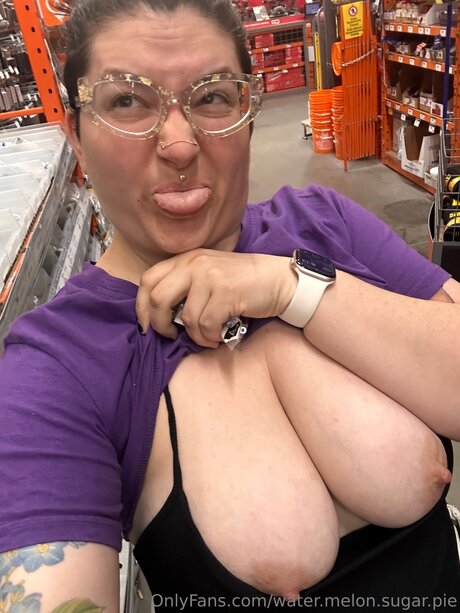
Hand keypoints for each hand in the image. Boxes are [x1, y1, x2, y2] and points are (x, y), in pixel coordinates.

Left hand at [136, 249, 295, 346]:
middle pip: (157, 298)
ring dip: (194, 336)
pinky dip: (209, 339)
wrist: (278, 280)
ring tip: (207, 338)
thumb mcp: (209, 274)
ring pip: (186, 318)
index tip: (147, 325)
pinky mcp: (226, 292)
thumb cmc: (242, 283)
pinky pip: (206, 325)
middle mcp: (194, 264)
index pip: (148, 279)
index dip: (141, 306)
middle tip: (171, 335)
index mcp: (186, 258)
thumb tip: (160, 316)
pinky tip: (218, 338)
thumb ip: (184, 286)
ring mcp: (210, 277)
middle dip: (159, 324)